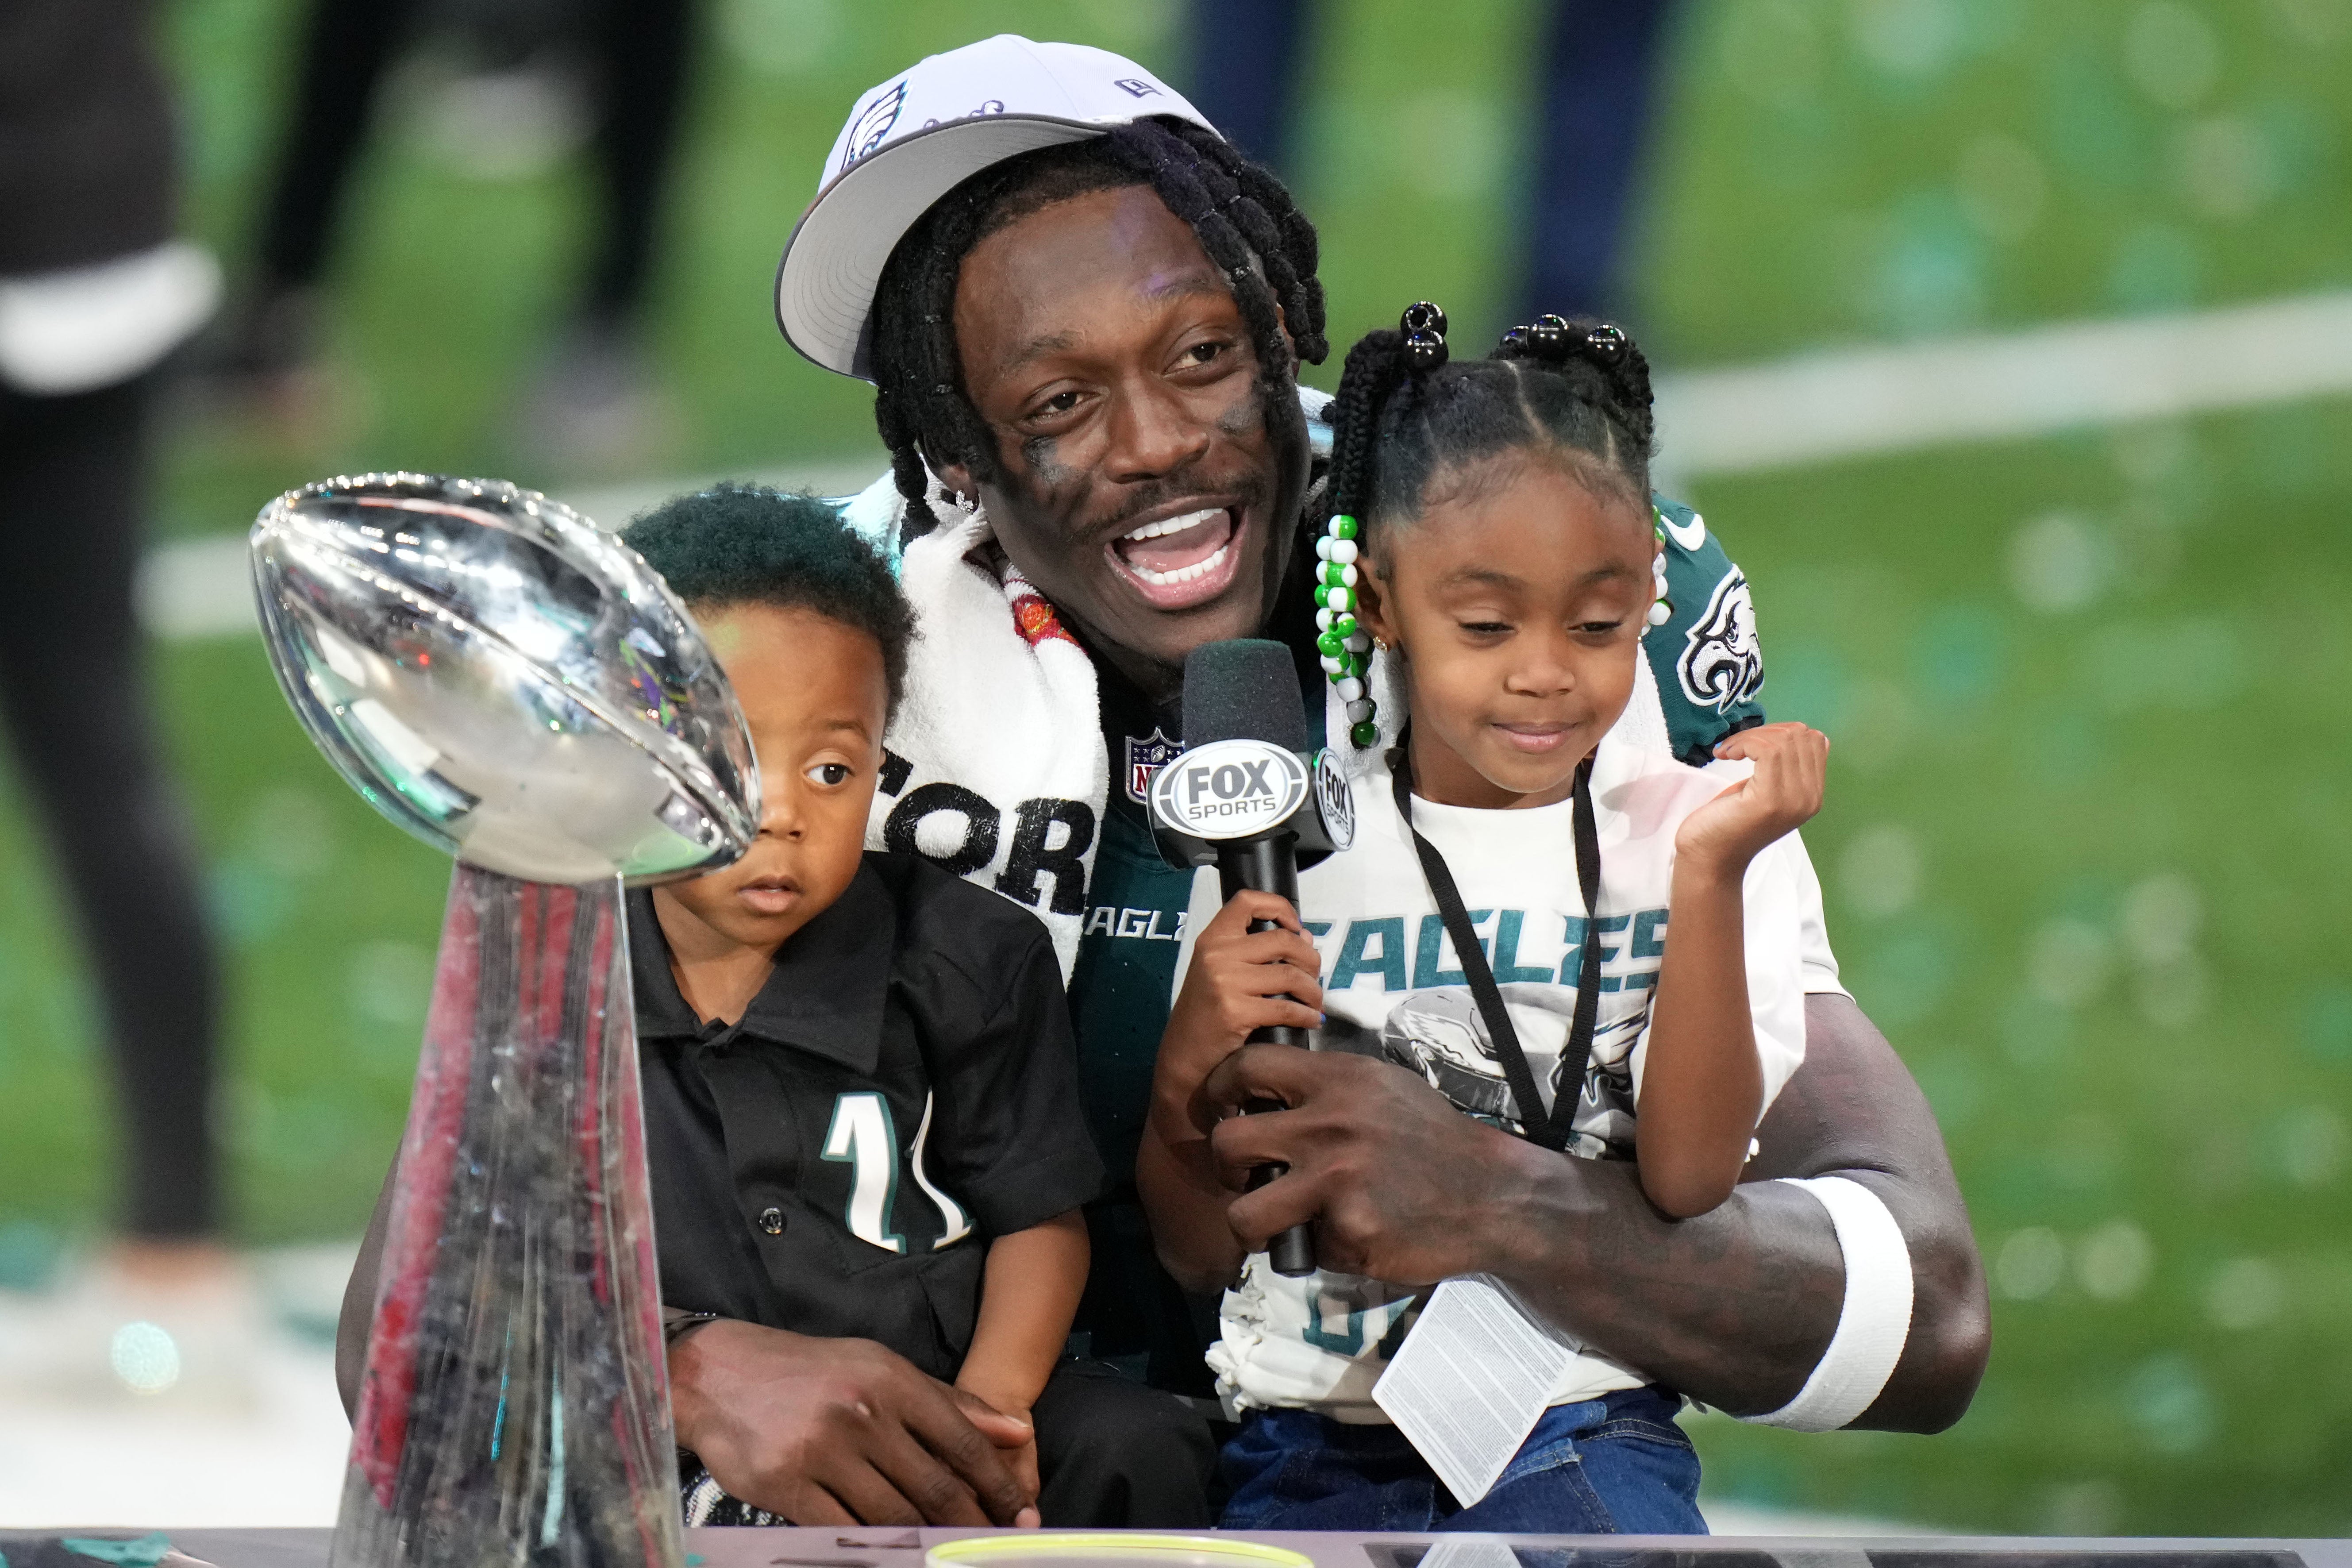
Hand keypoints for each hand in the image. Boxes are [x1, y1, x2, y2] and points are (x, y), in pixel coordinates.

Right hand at [670, 1321, 1037, 1526]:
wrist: (719, 1375)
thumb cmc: (810, 1373)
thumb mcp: (882, 1368)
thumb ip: (949, 1402)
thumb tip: (1016, 1432)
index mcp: (891, 1381)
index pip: (963, 1441)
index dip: (998, 1484)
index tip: (1021, 1514)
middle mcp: (861, 1413)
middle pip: (935, 1487)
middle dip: (973, 1524)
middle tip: (995, 1546)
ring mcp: (823, 1451)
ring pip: (893, 1516)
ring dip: (926, 1542)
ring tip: (949, 1554)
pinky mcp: (787, 1485)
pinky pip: (842, 1531)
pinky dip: (872, 1548)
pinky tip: (892, 1553)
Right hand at [1155, 890, 1324, 1131]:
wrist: (1184, 1058)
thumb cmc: (1206, 1015)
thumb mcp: (1218, 973)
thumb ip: (1252, 953)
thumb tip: (1305, 938)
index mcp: (1212, 938)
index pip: (1247, 900)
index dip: (1280, 907)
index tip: (1297, 927)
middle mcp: (1217, 954)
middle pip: (1283, 940)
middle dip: (1310, 959)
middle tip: (1314, 977)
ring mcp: (1225, 982)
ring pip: (1291, 974)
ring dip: (1313, 990)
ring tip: (1315, 1003)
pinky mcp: (1235, 1011)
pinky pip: (1287, 1007)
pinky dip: (1307, 1014)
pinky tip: (1312, 1020)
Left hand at [1200, 1044, 1544, 1284]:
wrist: (1492, 1195)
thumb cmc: (1432, 1140)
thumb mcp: (1382, 1088)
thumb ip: (1326, 1088)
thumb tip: (1263, 1094)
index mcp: (1337, 1080)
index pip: (1246, 1068)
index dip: (1219, 1092)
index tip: (1222, 1112)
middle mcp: (1329, 1124)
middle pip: (1226, 1143)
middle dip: (1225, 1167)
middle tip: (1248, 1176)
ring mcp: (1337, 1180)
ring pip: (1243, 1214)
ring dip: (1253, 1224)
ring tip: (1280, 1223)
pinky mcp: (1349, 1231)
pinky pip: (1303, 1249)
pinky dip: (1320, 1249)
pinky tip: (1351, 1236)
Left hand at [1679, 722, 1828, 878]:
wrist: (1710, 859)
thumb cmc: (1728, 822)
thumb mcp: (1763, 790)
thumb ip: (1783, 767)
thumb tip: (1789, 732)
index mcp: (1811, 794)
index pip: (1814, 740)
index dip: (1780, 731)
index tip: (1751, 743)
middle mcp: (1810, 797)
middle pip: (1800, 735)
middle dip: (1763, 731)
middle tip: (1735, 746)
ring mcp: (1793, 799)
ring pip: (1783, 739)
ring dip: (1748, 737)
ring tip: (1728, 751)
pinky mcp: (1770, 799)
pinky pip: (1766, 749)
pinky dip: (1742, 743)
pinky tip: (1725, 755)